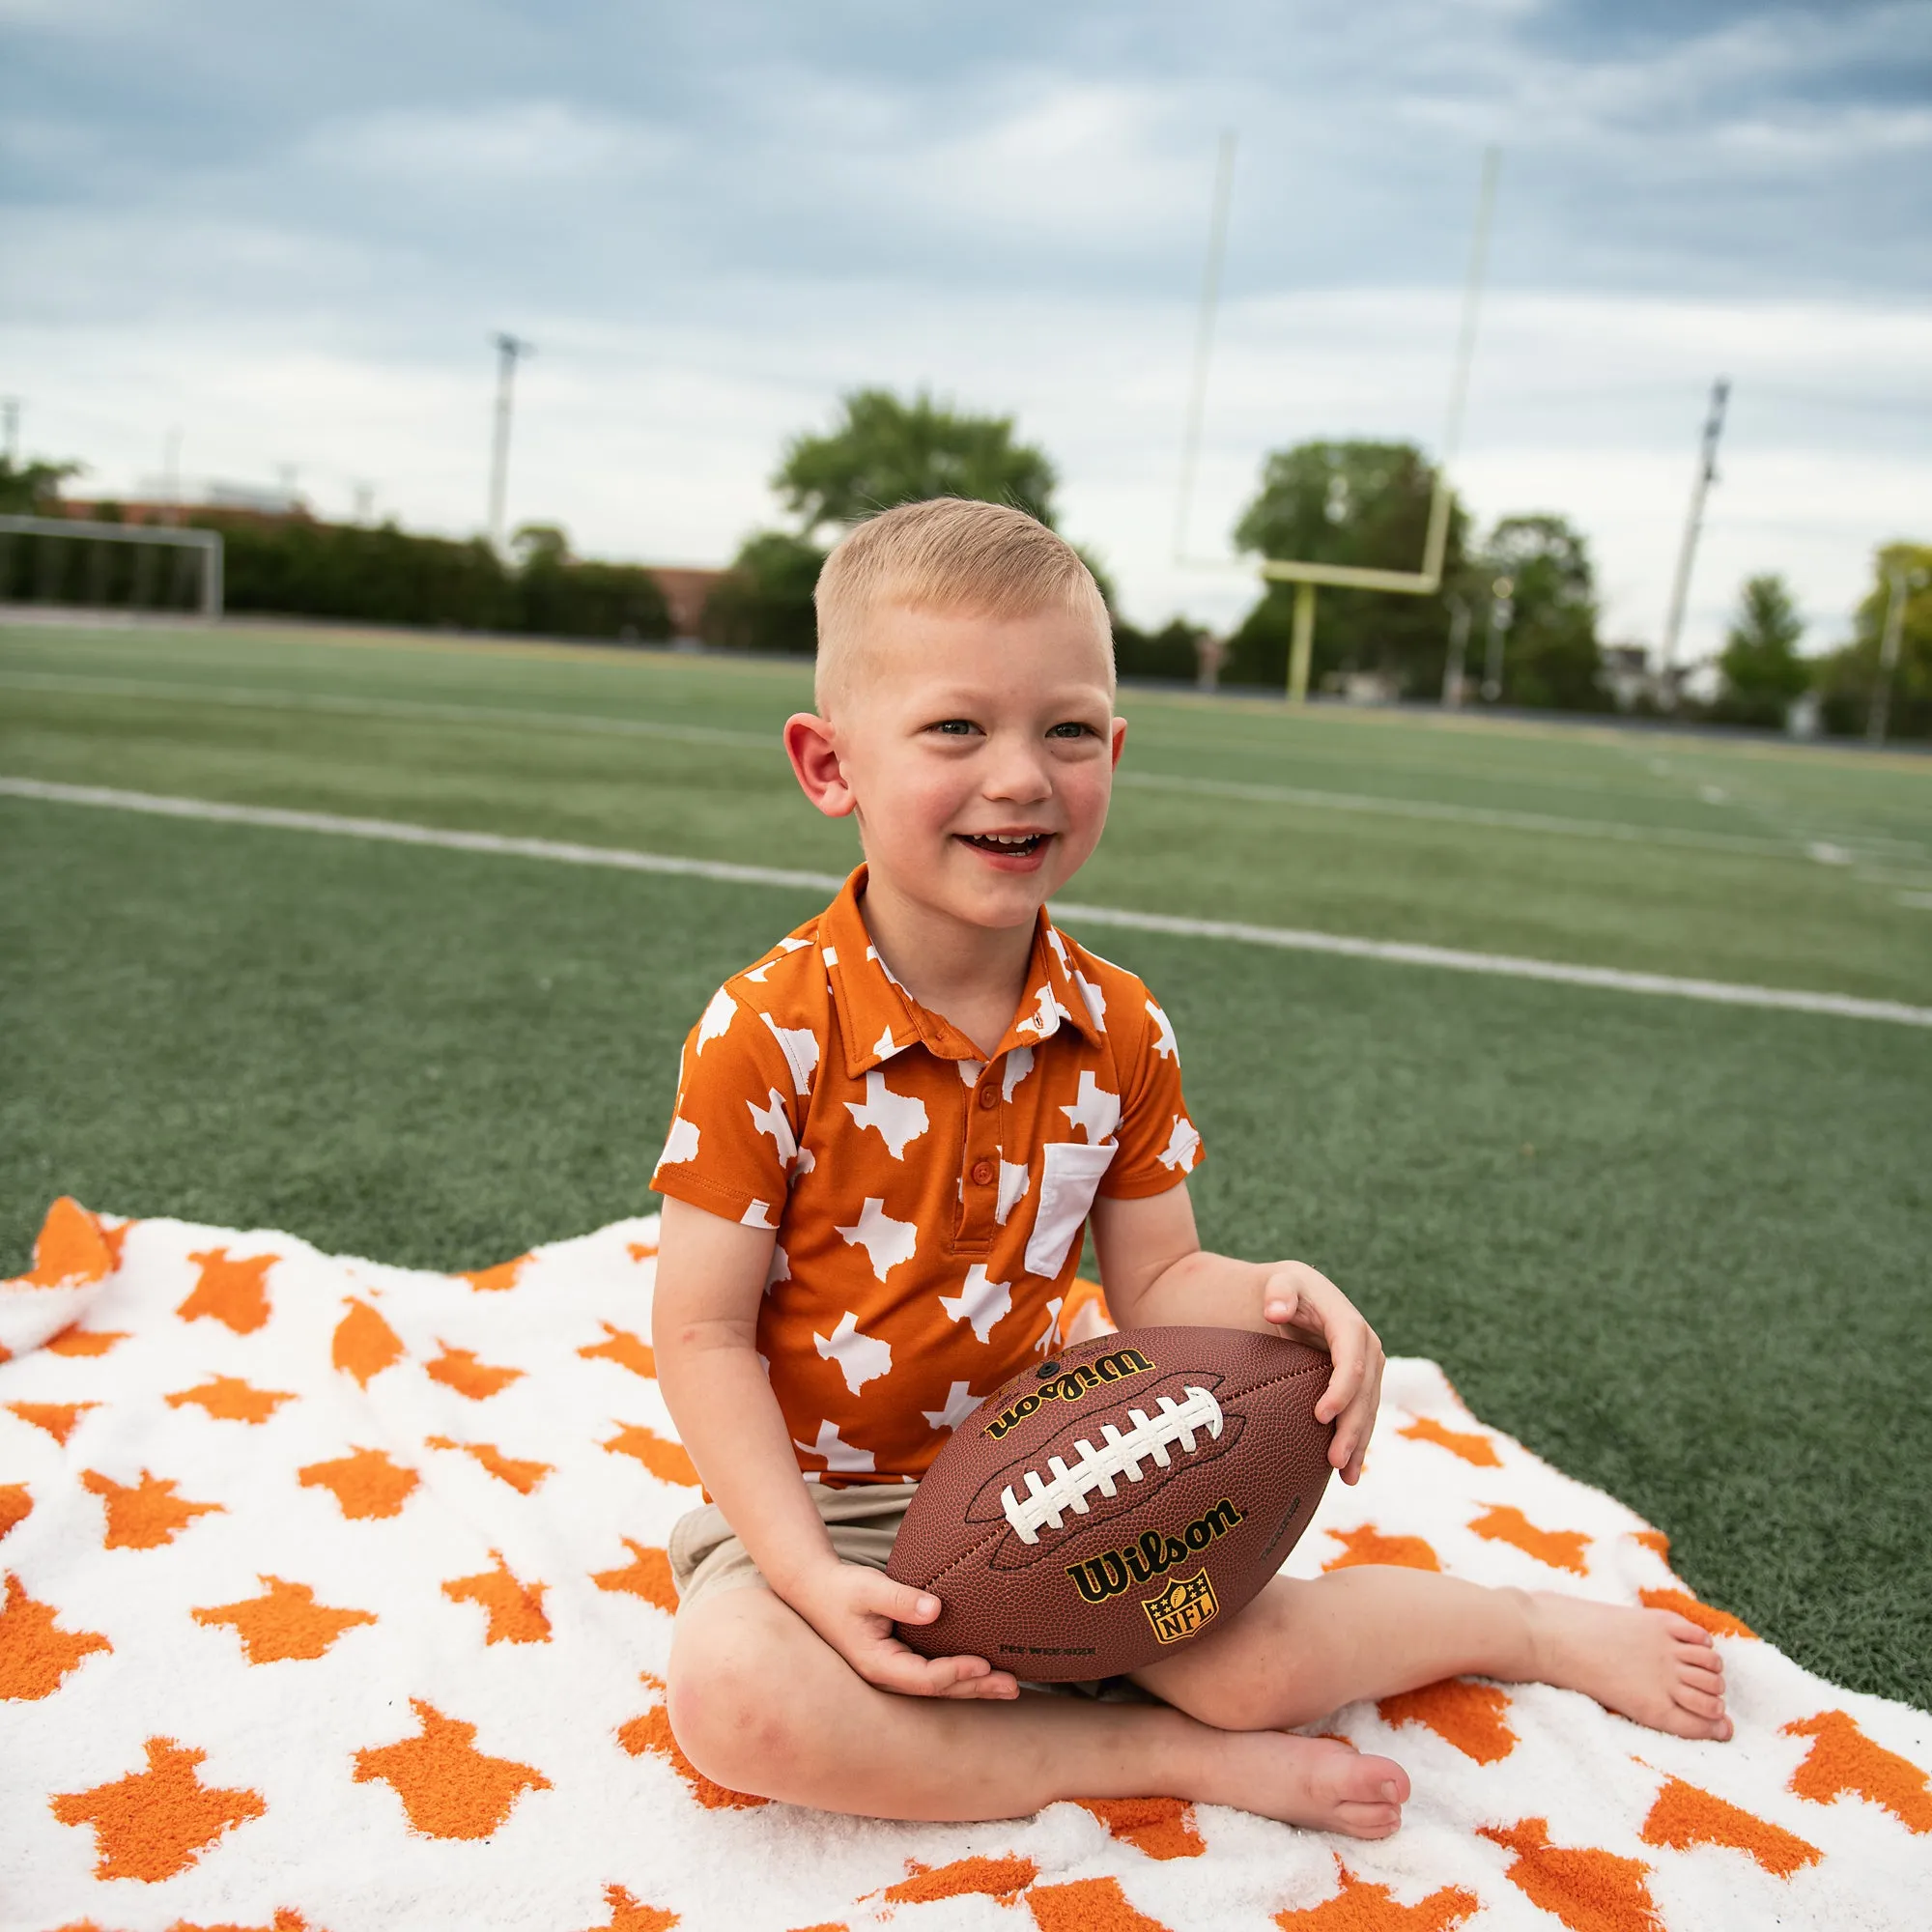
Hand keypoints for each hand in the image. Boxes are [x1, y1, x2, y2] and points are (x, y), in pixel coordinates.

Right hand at [788, 1560, 1019, 1699]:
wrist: (815, 1590)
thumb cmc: (841, 1588)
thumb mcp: (868, 1589)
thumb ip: (900, 1599)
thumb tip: (936, 1608)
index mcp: (876, 1664)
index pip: (923, 1678)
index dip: (955, 1673)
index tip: (984, 1664)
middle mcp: (886, 1675)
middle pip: (938, 1690)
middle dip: (976, 1688)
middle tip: (1013, 1686)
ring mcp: (891, 1671)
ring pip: (938, 1686)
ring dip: (973, 1685)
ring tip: (1009, 1685)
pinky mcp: (897, 1661)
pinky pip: (933, 1673)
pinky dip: (959, 1674)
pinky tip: (981, 1671)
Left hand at [1261, 1260, 1384, 1485]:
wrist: (1300, 1295)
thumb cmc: (1286, 1290)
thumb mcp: (1281, 1282)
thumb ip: (1279, 1293)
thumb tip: (1274, 1310)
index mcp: (1350, 1325)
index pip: (1352, 1362)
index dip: (1340, 1390)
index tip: (1320, 1416)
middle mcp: (1367, 1348)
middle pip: (1364, 1394)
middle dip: (1352, 1428)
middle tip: (1333, 1460)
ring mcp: (1368, 1368)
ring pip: (1368, 1411)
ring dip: (1359, 1444)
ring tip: (1346, 1476)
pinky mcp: (1361, 1384)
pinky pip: (1362, 1415)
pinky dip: (1358, 1444)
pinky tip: (1350, 1473)